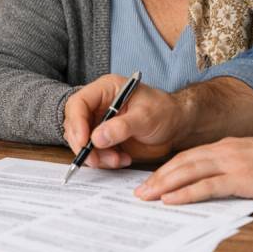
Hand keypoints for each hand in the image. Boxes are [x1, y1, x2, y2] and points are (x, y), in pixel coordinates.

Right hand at [63, 75, 185, 168]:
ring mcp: (101, 124)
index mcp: (106, 90)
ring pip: (83, 143)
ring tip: (118, 160)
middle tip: (95, 160)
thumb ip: (121, 127)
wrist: (177, 126)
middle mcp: (99, 106)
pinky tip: (123, 160)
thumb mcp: (145, 117)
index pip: (79, 103)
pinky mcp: (106, 140)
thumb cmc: (164, 112)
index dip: (76, 123)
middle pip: (75, 125)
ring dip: (96, 156)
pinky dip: (105, 161)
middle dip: (83, 145)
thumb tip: (96, 138)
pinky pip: (95, 153)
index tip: (84, 142)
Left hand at [134, 137, 252, 204]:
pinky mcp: (241, 178)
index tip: (151, 180)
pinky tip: (172, 200)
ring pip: (189, 171)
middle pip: (182, 163)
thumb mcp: (251, 158)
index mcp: (226, 146)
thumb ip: (231, 165)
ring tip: (147, 196)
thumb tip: (213, 179)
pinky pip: (207, 186)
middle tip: (139, 192)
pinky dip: (186, 192)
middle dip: (158, 177)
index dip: (167, 169)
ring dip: (164, 184)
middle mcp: (224, 151)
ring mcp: (232, 163)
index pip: (188, 156)